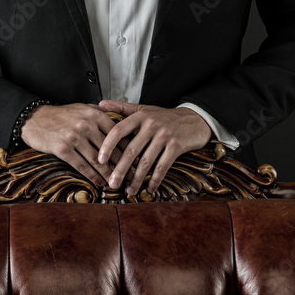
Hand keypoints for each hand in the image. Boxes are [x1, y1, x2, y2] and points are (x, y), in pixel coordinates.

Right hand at [20, 102, 127, 187]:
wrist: (35, 118)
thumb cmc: (61, 115)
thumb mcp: (82, 108)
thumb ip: (100, 114)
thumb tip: (120, 123)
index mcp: (94, 114)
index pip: (117, 134)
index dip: (127, 148)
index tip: (135, 159)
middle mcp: (86, 124)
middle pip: (109, 149)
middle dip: (122, 165)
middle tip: (131, 176)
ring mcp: (74, 137)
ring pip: (97, 160)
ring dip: (108, 174)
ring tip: (116, 182)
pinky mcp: (63, 149)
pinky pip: (82, 166)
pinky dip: (93, 176)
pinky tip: (99, 182)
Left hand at [96, 101, 212, 196]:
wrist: (194, 119)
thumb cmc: (164, 117)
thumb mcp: (144, 109)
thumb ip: (122, 107)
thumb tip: (100, 103)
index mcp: (140, 116)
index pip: (119, 130)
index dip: (107, 146)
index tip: (99, 160)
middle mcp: (151, 124)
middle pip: (131, 150)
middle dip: (120, 170)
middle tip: (112, 184)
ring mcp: (164, 135)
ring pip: (146, 161)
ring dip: (137, 179)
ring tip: (129, 191)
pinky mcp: (176, 146)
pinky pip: (163, 166)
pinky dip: (155, 180)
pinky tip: (149, 188)